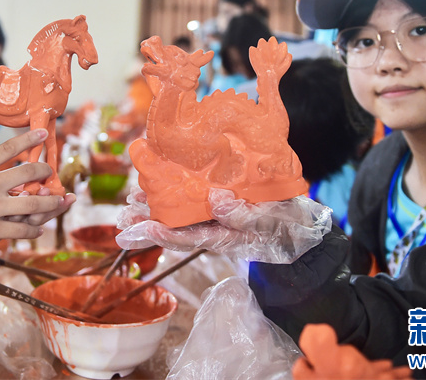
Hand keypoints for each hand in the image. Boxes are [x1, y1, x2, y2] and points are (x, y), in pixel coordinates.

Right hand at [0, 129, 72, 276]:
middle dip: (44, 171)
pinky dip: (33, 230)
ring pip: (33, 203)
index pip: (9, 148)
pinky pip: (20, 229)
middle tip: (49, 171)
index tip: (44, 133)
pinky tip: (39, 230)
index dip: (29, 139)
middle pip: (28, 172)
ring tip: (60, 200)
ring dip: (50, 202)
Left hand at [115, 186, 330, 263]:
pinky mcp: (217, 209)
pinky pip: (189, 207)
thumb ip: (244, 215)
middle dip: (148, 225)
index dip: (164, 235)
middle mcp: (214, 231)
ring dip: (154, 211)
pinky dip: (171, 198)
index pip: (189, 238)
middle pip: (175, 231)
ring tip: (131, 202)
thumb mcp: (271, 220)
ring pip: (179, 219)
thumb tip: (215, 201)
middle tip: (124, 216)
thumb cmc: (287, 224)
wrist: (300, 226)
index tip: (144, 228)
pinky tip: (156, 187)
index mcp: (225, 237)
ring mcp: (214, 221)